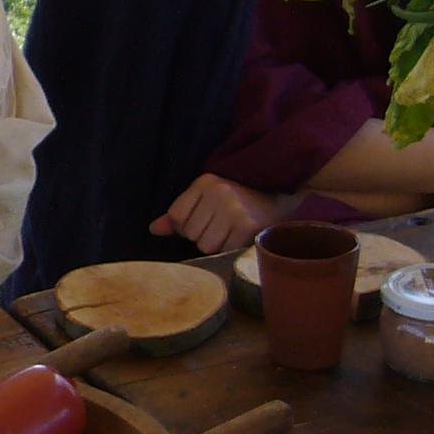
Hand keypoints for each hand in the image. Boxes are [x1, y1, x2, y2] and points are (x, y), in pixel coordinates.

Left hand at [151, 175, 284, 254]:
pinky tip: (239, 237)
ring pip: (205, 245)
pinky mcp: (247, 226)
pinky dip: (229, 249)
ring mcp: (233, 209)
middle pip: (190, 233)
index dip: (186, 224)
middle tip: (221, 226)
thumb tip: (153, 230)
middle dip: (202, 235)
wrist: (279, 194)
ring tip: (229, 232)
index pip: (176, 216)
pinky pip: (224, 250)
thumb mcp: (206, 197)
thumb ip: (179, 213)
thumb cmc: (237, 197)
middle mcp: (217, 193)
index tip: (203, 220)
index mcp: (204, 183)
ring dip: (216, 245)